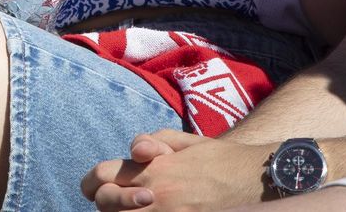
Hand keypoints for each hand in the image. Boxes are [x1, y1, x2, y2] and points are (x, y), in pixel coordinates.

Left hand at [83, 131, 265, 211]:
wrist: (254, 180)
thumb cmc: (218, 158)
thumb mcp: (181, 140)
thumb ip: (150, 141)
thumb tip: (134, 152)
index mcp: (151, 168)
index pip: (100, 176)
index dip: (91, 182)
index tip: (94, 187)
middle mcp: (155, 193)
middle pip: (105, 204)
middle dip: (106, 201)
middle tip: (115, 201)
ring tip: (135, 206)